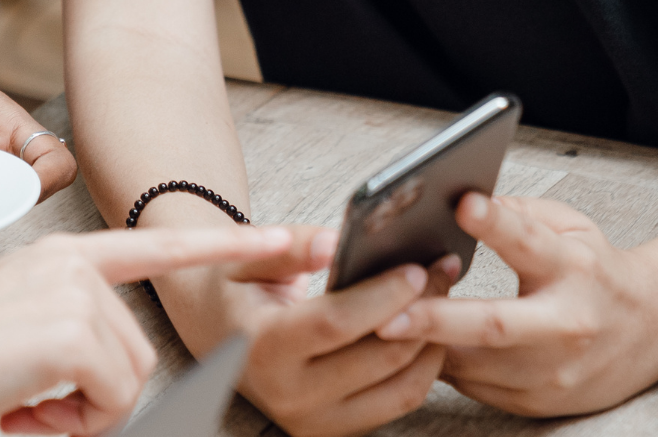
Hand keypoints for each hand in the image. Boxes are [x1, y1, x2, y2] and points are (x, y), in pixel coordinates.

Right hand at [0, 226, 294, 436]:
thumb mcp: (19, 338)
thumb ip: (75, 338)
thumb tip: (124, 382)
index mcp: (60, 259)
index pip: (159, 247)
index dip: (235, 245)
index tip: (295, 241)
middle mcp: (71, 265)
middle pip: (141, 353)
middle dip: (97, 402)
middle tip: (33, 408)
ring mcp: (73, 294)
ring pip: (130, 381)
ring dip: (82, 418)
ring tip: (21, 407)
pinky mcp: (71, 331)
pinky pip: (112, 401)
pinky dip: (71, 425)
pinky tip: (21, 412)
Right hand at [152, 216, 453, 436]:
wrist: (215, 334)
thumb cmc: (233, 288)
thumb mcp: (247, 257)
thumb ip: (292, 247)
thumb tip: (339, 240)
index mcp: (259, 348)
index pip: (334, 324)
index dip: (382, 296)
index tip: (417, 268)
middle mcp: (286, 394)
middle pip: (377, 359)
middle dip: (421, 312)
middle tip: (443, 270)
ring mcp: (312, 420)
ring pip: (400, 388)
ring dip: (432, 342)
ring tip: (443, 296)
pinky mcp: (333, 429)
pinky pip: (397, 401)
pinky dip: (422, 366)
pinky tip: (428, 329)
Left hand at [377, 193, 657, 415]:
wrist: (652, 327)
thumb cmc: (596, 268)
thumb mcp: (568, 225)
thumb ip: (514, 212)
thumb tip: (451, 200)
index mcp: (574, 268)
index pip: (529, 242)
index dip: (495, 224)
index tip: (462, 204)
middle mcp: (567, 324)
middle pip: (496, 326)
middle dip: (437, 321)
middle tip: (385, 315)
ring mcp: (555, 371)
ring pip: (473, 364)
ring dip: (424, 346)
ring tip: (384, 324)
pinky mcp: (540, 401)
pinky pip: (474, 386)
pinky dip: (442, 365)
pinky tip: (418, 345)